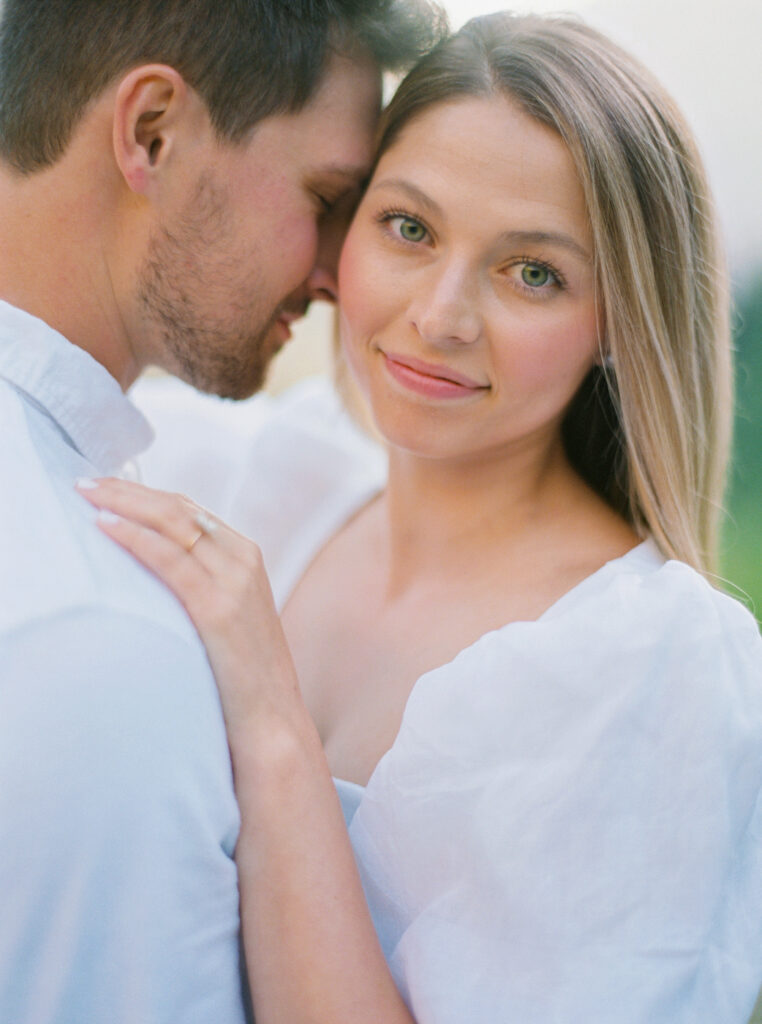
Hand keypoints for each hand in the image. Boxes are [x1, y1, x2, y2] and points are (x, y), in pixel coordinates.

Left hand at [75, 477, 300, 739]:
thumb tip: (150, 566)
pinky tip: (105, 525)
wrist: (272, 718)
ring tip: (87, 493)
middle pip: (177, 508)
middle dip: (128, 490)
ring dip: (124, 503)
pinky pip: (169, 560)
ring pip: (172, 524)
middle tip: (86, 481)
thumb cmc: (241, 674)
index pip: (187, 509)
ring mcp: (234, 582)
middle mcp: (243, 559)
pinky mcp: (219, 609)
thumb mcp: (226, 614)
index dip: (144, 493)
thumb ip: (201, 583)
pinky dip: (134, 537)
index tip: (105, 487)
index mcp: (245, 556)